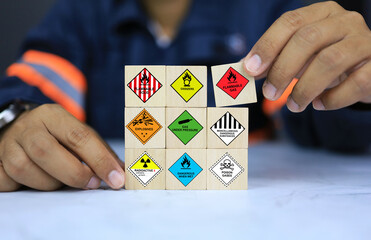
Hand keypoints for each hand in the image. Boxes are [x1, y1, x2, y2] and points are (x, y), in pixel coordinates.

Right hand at [0, 104, 124, 190]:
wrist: (20, 129)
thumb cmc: (57, 136)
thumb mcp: (79, 135)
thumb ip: (100, 152)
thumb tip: (122, 173)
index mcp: (53, 115)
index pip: (78, 136)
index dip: (99, 160)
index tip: (116, 179)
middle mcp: (28, 126)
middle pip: (47, 152)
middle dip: (74, 174)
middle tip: (91, 184)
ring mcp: (8, 144)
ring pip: (25, 170)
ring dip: (49, 183)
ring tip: (60, 180)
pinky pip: (7, 181)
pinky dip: (24, 187)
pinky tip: (36, 180)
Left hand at [243, 1, 370, 111]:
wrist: (367, 70)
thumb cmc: (326, 61)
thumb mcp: (301, 56)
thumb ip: (277, 60)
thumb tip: (247, 70)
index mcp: (322, 13)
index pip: (290, 22)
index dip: (267, 45)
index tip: (250, 68)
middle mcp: (345, 21)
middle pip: (308, 39)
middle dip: (282, 69)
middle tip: (269, 93)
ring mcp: (365, 42)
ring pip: (330, 61)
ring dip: (304, 88)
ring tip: (293, 106)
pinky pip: (354, 83)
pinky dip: (332, 99)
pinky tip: (319, 105)